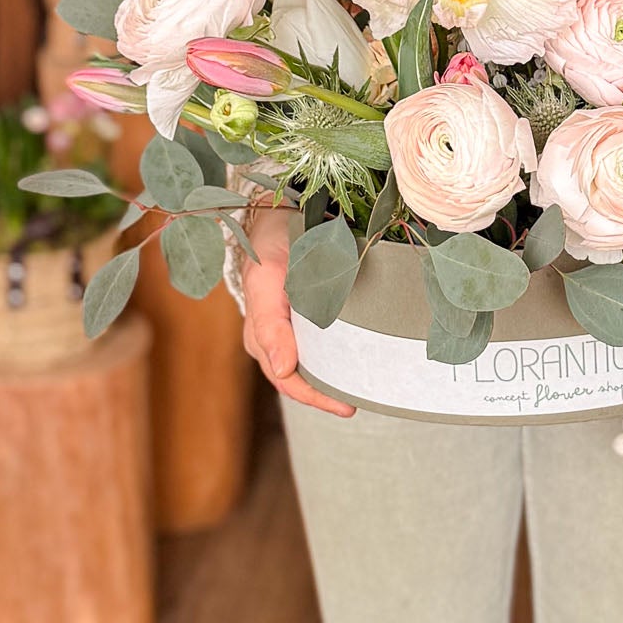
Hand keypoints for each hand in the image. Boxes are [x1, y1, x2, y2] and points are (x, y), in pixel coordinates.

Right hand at [241, 207, 355, 417]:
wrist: (274, 219)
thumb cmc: (271, 246)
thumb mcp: (267, 278)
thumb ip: (271, 324)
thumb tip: (284, 370)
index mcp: (260, 330)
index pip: (286, 377)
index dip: (313, 395)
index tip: (343, 403)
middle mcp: (269, 338)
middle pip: (296, 381)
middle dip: (325, 397)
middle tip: (357, 403)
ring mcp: (282, 332)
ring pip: (306, 370)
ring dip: (331, 383)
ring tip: (362, 392)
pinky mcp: (297, 324)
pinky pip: (313, 352)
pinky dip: (333, 363)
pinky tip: (355, 367)